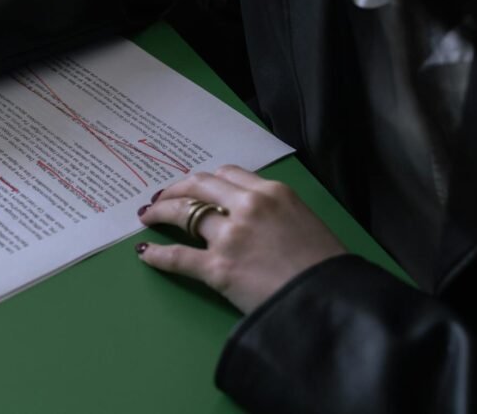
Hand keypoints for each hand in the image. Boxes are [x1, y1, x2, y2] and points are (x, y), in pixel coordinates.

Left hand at [136, 165, 345, 313]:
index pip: (228, 174)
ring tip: (148, 216)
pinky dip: (157, 254)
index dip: (206, 181)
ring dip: (161, 212)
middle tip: (162, 196)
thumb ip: (278, 212)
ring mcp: (230, 235)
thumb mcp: (306, 222)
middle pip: (199, 186)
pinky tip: (145, 252)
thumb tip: (258, 218)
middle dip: (176, 189)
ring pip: (183, 213)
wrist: (330, 301)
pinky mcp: (218, 267)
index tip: (196, 187)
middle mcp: (248, 206)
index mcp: (272, 192)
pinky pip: (178, 256)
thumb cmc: (326, 267)